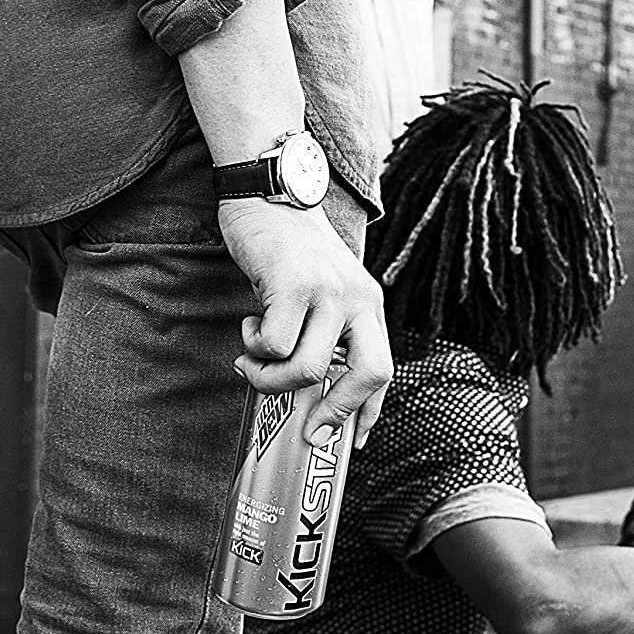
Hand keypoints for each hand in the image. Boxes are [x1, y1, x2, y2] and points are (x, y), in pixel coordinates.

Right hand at [218, 199, 392, 445]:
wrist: (270, 192)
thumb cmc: (289, 250)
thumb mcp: (323, 290)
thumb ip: (325, 331)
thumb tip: (308, 390)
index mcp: (369, 306)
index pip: (383, 370)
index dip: (369, 412)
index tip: (352, 441)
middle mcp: (359, 300)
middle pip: (371, 374)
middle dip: (338, 411)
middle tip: (305, 427)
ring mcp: (329, 293)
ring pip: (309, 369)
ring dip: (271, 379)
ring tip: (253, 359)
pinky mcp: (293, 286)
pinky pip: (275, 345)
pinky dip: (255, 348)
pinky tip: (249, 327)